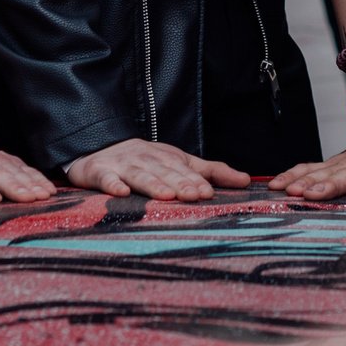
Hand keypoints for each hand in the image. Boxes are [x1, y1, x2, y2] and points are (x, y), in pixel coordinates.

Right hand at [64, 138, 249, 200]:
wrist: (101, 149)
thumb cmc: (147, 161)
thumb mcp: (180, 163)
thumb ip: (211, 172)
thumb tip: (246, 181)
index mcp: (168, 158)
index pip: (184, 171)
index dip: (195, 181)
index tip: (208, 193)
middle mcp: (147, 159)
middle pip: (165, 172)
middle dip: (180, 183)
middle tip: (194, 196)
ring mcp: (123, 165)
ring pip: (139, 175)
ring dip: (153, 184)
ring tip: (167, 195)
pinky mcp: (100, 172)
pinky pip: (106, 179)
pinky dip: (113, 185)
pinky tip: (121, 193)